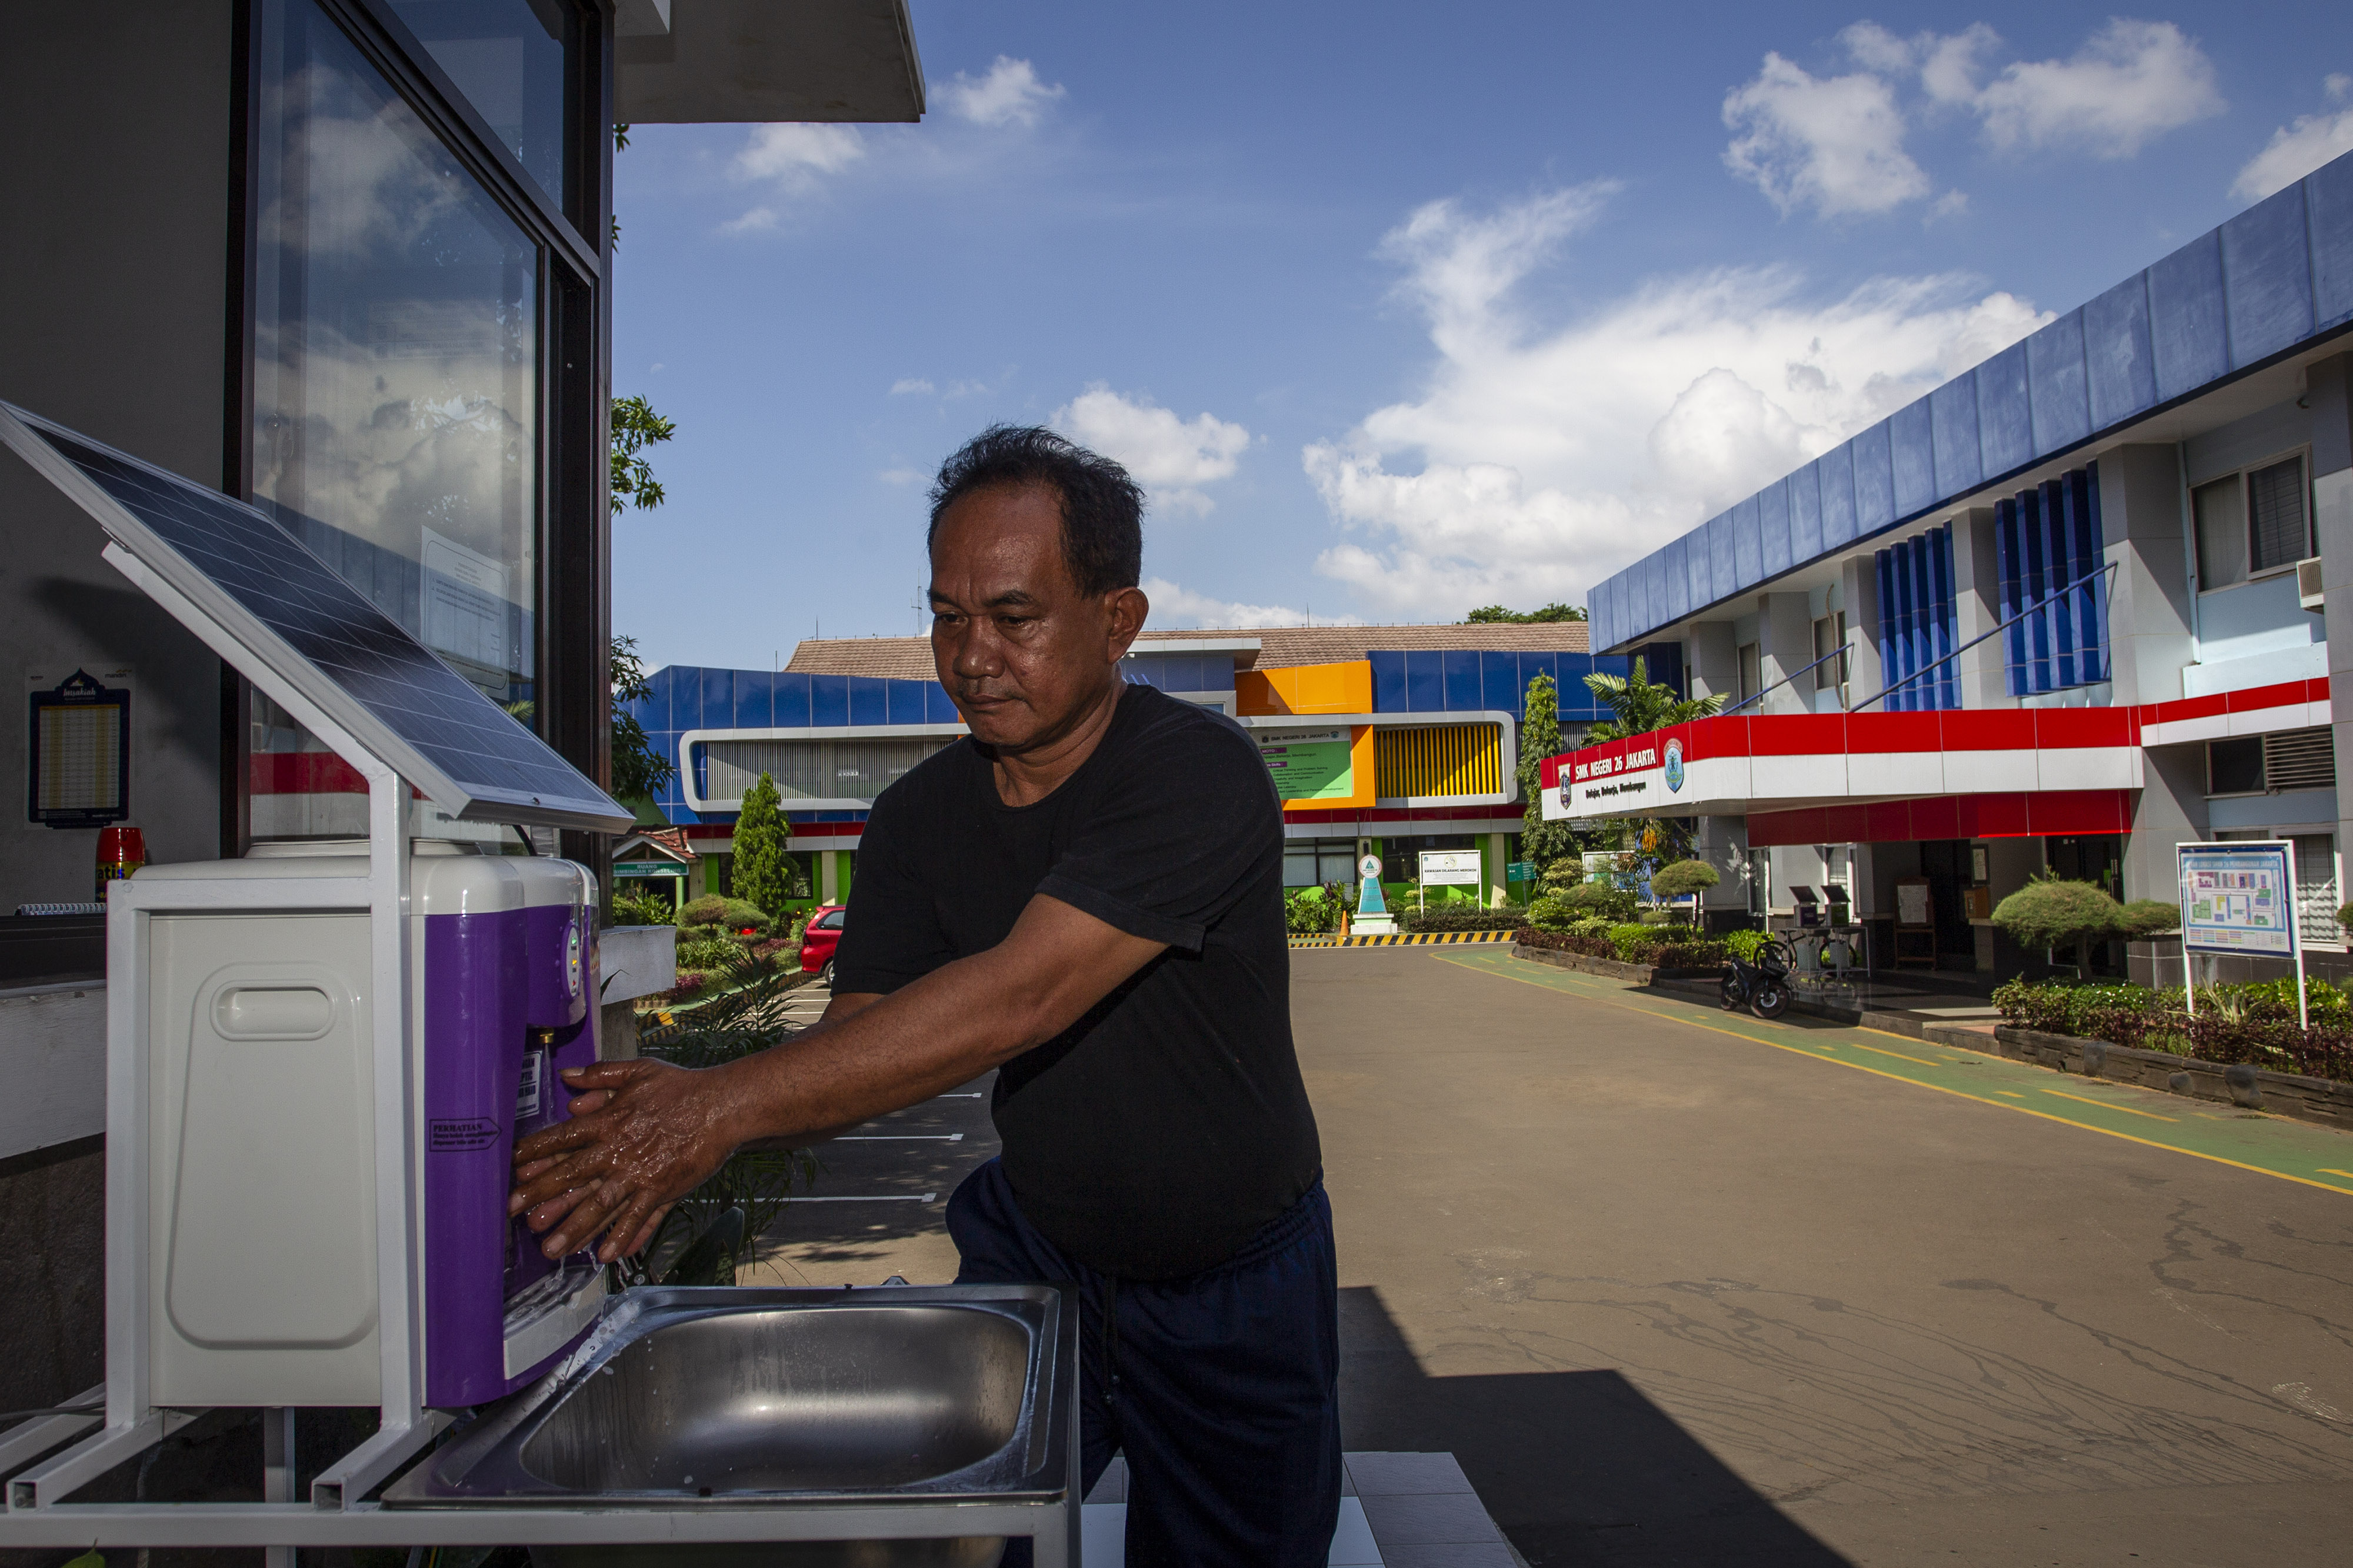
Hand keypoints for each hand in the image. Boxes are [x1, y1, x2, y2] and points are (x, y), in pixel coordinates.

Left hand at [509, 1057, 744, 1262]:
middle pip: (572, 1176)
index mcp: (609, 1120)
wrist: (722, 1105)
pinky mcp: (663, 1189)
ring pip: (600, 1205)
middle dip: (541, 1196)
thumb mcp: (637, 1071)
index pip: (562, 1138)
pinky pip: (638, 1217)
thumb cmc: (681, 1087)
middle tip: (515, 1213)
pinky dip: (623, 1236)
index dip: (535, 1153)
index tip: (512, 1168)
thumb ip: (600, 1075)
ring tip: (552, 1248)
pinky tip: (605, 1255)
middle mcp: (618, 1150)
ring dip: (574, 1228)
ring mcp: (640, 1173)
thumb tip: (567, 1076)